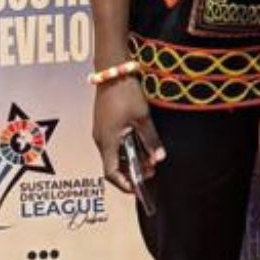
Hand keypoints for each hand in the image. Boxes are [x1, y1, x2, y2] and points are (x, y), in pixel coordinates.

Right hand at [92, 77, 164, 192]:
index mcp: (106, 142)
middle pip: (113, 165)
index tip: (138, 188)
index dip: (124, 183)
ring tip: (150, 157)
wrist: (112, 71)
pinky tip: (140, 142)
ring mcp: (101, 130)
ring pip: (114, 153)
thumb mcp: (142, 118)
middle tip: (151, 170)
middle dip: (132, 170)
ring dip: (131, 157)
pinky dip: (126, 147)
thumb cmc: (125, 94)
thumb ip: (150, 139)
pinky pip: (114, 142)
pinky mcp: (104, 122)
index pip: (111, 173)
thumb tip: (159, 158)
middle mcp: (100, 139)